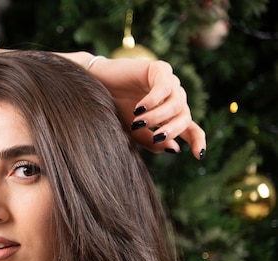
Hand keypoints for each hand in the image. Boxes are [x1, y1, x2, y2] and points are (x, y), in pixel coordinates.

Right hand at [87, 57, 205, 159]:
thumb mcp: (132, 131)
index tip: (198, 156)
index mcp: (169, 114)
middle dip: (172, 129)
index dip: (197, 141)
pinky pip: (164, 87)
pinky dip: (153, 101)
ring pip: (176, 104)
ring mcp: (168, 83)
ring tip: (139, 122)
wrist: (95, 85)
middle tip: (156, 136)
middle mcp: (173, 98)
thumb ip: (151, 141)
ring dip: (158, 117)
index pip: (190, 128)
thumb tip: (175, 149)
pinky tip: (139, 109)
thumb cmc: (113, 108)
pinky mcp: (159, 69)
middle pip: (185, 117)